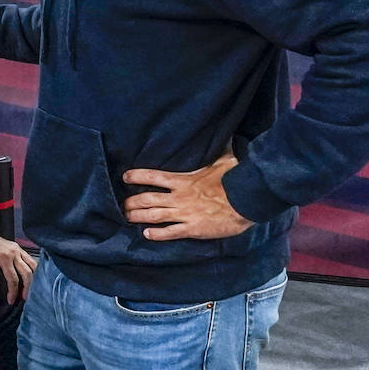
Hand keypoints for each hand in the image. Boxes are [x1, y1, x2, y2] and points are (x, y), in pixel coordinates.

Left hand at [0, 232, 37, 302]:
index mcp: (3, 257)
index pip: (13, 278)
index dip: (13, 291)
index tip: (11, 301)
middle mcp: (14, 253)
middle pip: (27, 273)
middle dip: (27, 288)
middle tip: (25, 299)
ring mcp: (18, 249)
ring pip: (33, 265)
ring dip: (34, 278)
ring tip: (30, 289)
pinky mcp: (18, 248)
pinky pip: (30, 259)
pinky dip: (33, 269)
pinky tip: (31, 277)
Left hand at [123, 152, 253, 240]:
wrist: (246, 202)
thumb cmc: (235, 180)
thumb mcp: (224, 159)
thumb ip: (218, 148)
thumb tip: (224, 134)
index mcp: (183, 180)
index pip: (153, 176)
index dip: (136, 176)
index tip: (125, 177)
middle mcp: (179, 197)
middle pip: (147, 199)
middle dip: (131, 202)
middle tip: (122, 205)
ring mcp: (184, 214)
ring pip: (153, 216)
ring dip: (138, 217)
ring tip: (127, 218)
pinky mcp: (192, 229)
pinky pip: (170, 232)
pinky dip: (156, 234)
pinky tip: (147, 235)